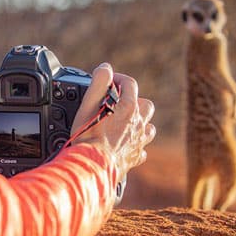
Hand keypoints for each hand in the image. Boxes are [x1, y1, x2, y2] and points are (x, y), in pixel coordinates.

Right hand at [71, 63, 155, 180]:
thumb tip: (106, 68)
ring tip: (124, 123)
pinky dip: (135, 144)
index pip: (130, 84)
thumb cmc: (87, 137)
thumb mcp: (88, 104)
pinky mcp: (134, 158)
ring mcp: (138, 142)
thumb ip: (98, 82)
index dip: (119, 78)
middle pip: (145, 105)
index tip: (109, 80)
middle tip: (117, 102)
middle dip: (134, 100)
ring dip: (139, 122)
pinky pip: (141, 149)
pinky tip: (125, 145)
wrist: (91, 167)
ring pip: (148, 126)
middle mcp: (138, 124)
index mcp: (128, 108)